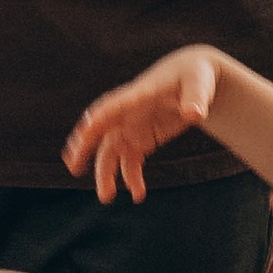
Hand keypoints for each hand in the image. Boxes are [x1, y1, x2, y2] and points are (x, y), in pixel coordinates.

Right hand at [62, 45, 220, 203]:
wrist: (193, 79)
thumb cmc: (195, 76)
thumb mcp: (199, 84)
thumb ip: (195, 98)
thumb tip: (194, 114)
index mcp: (140, 94)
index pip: (114, 105)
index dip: (99, 118)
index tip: (84, 132)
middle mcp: (129, 111)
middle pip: (102, 130)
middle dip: (85, 147)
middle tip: (73, 165)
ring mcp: (133, 125)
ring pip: (111, 151)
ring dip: (106, 172)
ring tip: (107, 197)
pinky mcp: (142, 138)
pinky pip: (130, 160)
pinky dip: (131, 177)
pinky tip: (138, 194)